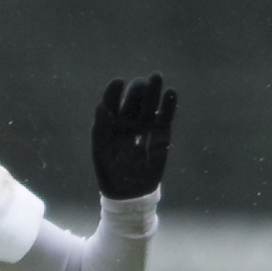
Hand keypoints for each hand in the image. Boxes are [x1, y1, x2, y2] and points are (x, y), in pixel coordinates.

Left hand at [91, 73, 175, 199]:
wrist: (129, 193)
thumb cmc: (110, 172)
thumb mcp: (101, 151)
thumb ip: (101, 128)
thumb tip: (101, 106)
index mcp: (110, 122)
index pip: (111, 101)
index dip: (114, 91)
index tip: (118, 82)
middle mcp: (128, 120)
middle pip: (133, 99)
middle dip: (137, 89)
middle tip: (142, 83)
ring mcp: (145, 126)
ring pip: (149, 104)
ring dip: (153, 90)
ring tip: (156, 77)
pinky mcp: (161, 134)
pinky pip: (165, 117)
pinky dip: (168, 105)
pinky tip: (170, 93)